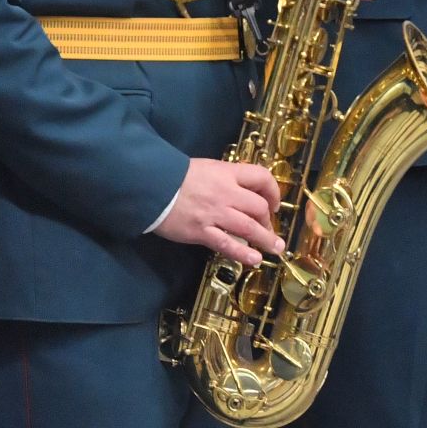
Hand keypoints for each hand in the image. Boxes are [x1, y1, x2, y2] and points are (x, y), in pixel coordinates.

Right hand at [154, 158, 284, 266]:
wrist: (151, 185)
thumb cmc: (175, 175)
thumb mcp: (206, 168)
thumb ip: (224, 179)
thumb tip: (239, 192)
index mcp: (227, 173)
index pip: (261, 178)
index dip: (273, 191)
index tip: (274, 203)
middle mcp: (226, 193)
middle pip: (259, 207)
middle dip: (268, 220)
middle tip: (269, 230)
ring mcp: (215, 214)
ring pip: (249, 227)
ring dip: (265, 239)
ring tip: (275, 249)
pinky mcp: (202, 232)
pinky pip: (228, 244)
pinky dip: (243, 253)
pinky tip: (254, 260)